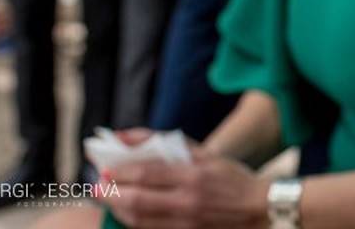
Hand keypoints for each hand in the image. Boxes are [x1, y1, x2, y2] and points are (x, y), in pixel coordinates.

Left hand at [104, 148, 265, 228]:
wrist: (259, 208)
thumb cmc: (231, 176)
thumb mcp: (205, 153)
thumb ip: (166, 143)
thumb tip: (125, 135)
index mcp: (194, 176)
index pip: (147, 175)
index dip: (119, 173)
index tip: (104, 169)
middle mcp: (188, 202)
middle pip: (137, 201)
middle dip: (110, 195)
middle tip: (95, 188)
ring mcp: (187, 224)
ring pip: (139, 221)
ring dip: (117, 210)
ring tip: (108, 200)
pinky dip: (133, 222)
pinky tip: (128, 213)